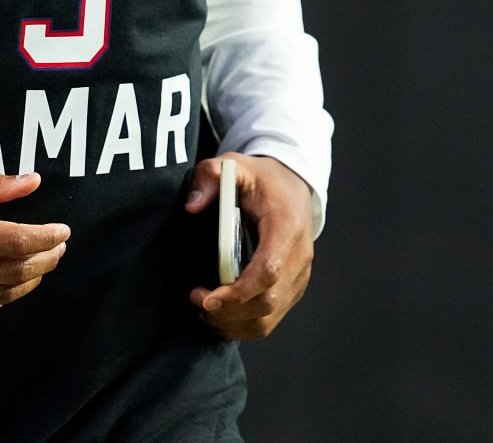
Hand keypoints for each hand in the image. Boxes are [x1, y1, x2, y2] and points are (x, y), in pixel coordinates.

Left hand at [184, 153, 313, 339]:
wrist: (293, 186)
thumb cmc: (262, 179)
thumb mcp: (234, 166)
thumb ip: (210, 176)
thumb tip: (192, 206)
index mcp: (286, 228)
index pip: (268, 271)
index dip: (237, 292)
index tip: (206, 299)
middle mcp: (299, 257)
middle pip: (268, 302)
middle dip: (229, 312)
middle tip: (197, 301)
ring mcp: (299, 276)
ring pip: (269, 318)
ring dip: (234, 324)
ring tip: (204, 310)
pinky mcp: (293, 288)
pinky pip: (271, 319)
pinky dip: (244, 326)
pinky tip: (220, 316)